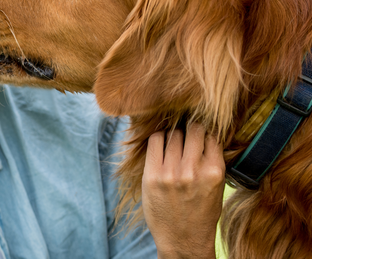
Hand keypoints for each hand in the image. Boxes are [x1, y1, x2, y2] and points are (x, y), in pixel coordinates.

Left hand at [142, 123, 225, 258]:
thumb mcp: (217, 185)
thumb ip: (212, 159)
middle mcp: (193, 170)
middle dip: (190, 131)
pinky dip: (158, 138)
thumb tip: (205, 130)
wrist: (183, 240)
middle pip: (192, 129)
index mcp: (214, 171)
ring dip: (174, 135)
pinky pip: (154, 140)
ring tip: (174, 146)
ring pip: (173, 133)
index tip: (200, 136)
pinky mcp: (152, 175)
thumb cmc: (202, 211)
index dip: (205, 133)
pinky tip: (161, 147)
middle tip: (186, 139)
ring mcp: (171, 172)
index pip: (210, 134)